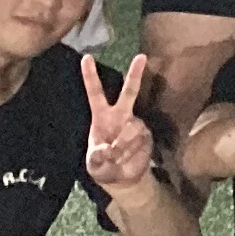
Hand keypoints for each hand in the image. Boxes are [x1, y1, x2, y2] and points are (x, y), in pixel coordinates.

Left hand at [81, 53, 159, 193]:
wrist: (124, 179)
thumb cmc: (103, 166)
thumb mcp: (94, 164)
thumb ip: (97, 157)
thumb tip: (108, 149)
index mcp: (102, 116)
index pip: (95, 92)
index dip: (90, 76)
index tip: (87, 57)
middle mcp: (121, 115)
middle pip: (129, 91)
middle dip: (135, 73)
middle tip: (141, 56)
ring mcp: (136, 123)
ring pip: (131, 127)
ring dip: (122, 146)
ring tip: (117, 158)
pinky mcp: (147, 134)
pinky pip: (140, 139)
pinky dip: (131, 151)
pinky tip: (128, 158)